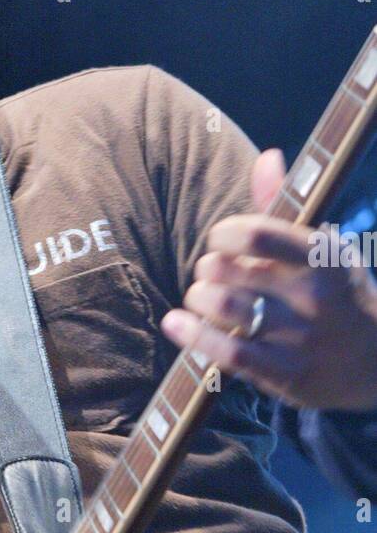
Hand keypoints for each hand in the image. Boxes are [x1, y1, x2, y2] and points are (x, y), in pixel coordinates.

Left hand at [161, 147, 376, 409]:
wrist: (376, 362)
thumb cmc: (338, 296)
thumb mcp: (322, 250)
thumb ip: (285, 208)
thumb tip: (267, 157)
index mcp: (323, 257)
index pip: (256, 233)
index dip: (223, 233)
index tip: (221, 240)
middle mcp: (313, 296)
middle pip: (228, 270)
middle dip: (206, 268)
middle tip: (209, 274)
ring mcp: (299, 338)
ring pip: (222, 307)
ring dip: (197, 299)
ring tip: (199, 298)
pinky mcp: (285, 375)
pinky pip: (226, 352)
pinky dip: (193, 334)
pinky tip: (176, 323)